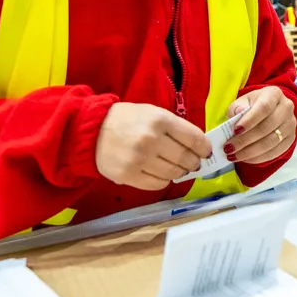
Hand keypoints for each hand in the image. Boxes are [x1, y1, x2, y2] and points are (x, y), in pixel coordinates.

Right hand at [95, 102, 210, 191]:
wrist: (91, 131)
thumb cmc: (126, 120)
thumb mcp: (152, 113)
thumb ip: (175, 127)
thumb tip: (198, 146)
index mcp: (160, 120)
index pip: (194, 138)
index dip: (204, 147)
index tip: (206, 151)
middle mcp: (151, 140)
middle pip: (186, 158)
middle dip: (194, 162)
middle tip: (193, 163)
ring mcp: (139, 160)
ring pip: (173, 173)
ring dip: (180, 172)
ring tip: (178, 168)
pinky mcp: (129, 176)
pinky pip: (158, 184)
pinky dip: (164, 180)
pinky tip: (161, 173)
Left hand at [226, 87, 295, 165]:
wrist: (270, 111)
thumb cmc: (253, 106)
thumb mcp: (243, 101)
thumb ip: (238, 107)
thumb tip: (238, 114)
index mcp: (274, 94)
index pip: (264, 108)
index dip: (249, 121)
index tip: (235, 131)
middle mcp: (286, 108)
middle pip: (267, 127)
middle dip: (245, 140)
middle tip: (229, 148)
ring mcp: (290, 125)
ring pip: (271, 142)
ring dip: (250, 152)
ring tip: (233, 156)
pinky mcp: (290, 139)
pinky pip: (274, 152)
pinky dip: (258, 158)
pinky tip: (245, 158)